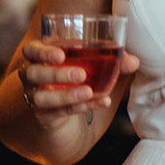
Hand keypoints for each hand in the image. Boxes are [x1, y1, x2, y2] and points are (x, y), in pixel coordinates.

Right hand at [16, 40, 140, 129]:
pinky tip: (102, 102)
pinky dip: (82, 107)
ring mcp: (36, 96)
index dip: (42, 52)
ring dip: (66, 95)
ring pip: (42, 97)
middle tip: (81, 74)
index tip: (60, 55)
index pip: (31, 50)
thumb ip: (113, 58)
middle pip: (33, 73)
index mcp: (39, 55)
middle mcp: (32, 75)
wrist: (61, 101)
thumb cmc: (76, 69)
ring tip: (88, 91)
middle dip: (56, 74)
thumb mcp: (91, 61)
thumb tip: (133, 61)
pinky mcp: (45, 114)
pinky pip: (60, 112)